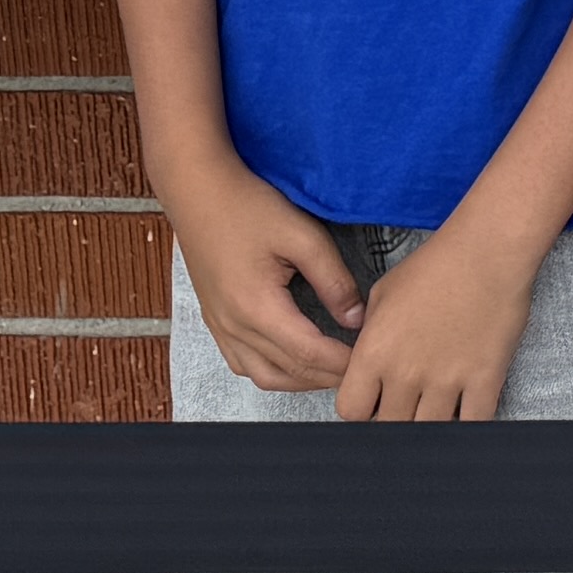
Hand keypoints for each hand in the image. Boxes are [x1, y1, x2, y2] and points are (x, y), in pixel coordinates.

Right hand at [169, 161, 360, 398]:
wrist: (198, 192)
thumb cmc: (249, 207)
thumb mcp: (303, 237)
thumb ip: (334, 281)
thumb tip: (357, 319)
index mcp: (257, 307)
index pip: (310, 354)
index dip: (345, 362)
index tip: (373, 359)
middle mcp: (233, 326)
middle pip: (289, 371)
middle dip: (330, 376)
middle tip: (364, 367)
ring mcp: (219, 326)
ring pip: (264, 375)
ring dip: (302, 380)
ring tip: (336, 368)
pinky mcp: (215, 320)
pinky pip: (243, 364)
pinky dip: (274, 371)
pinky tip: (297, 361)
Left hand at [332, 213, 542, 422]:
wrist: (487, 253)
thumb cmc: (433, 266)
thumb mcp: (382, 295)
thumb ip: (370, 335)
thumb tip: (371, 360)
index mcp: (374, 353)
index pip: (350, 410)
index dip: (360, 408)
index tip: (373, 400)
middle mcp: (405, 373)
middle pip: (388, 426)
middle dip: (394, 419)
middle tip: (407, 405)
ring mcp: (447, 380)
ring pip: (428, 431)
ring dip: (429, 424)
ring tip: (435, 408)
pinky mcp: (485, 379)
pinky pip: (474, 423)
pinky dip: (469, 423)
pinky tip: (467, 410)